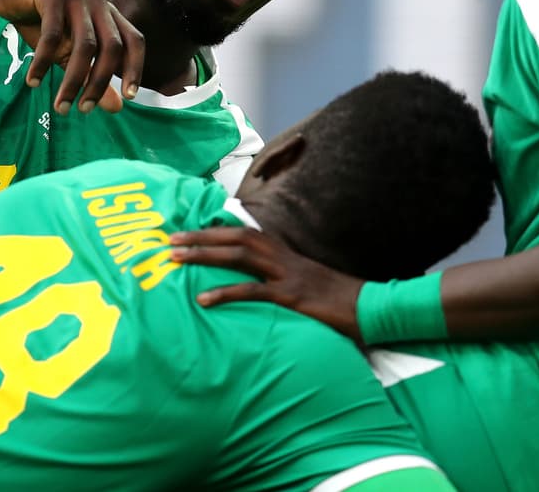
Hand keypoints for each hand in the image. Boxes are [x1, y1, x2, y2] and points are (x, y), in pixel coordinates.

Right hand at [0, 0, 144, 113]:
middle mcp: (98, 2)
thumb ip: (92, 77)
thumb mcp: (68, 54)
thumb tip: (117, 108)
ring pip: (84, 45)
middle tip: (84, 109)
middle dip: (100, 82)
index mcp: (108, 14)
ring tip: (60, 106)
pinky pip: (52, 35)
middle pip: (111, 47)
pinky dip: (43, 62)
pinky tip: (33, 82)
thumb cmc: (41, 23)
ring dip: (73, 80)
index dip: (135, 68)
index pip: (133, 41)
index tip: (129, 98)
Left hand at [170, 226, 365, 342]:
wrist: (369, 307)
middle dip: (200, 237)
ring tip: (176, 259)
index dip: (213, 230)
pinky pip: (253, 292)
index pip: (242, 233)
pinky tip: (202, 300)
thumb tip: (254, 280)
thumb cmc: (335, 298)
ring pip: (238, 257)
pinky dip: (225, 294)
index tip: (186, 232)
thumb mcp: (303, 280)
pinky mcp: (291, 296)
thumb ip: (278, 276)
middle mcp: (282, 256)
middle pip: (234, 238)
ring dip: (204, 255)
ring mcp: (286, 274)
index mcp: (283, 251)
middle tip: (169, 241)